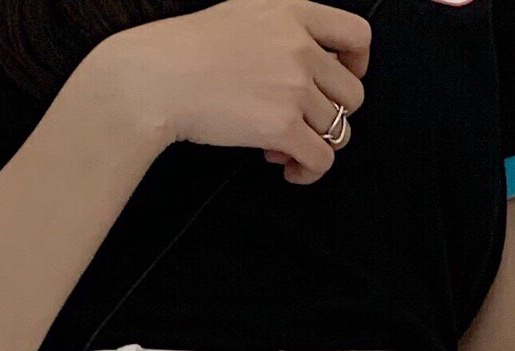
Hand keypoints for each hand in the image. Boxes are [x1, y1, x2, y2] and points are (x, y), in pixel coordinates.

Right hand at [99, 0, 370, 185]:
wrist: (156, 76)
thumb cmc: (189, 48)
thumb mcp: (243, 13)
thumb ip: (283, 29)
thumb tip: (315, 66)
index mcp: (292, 12)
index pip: (357, 34)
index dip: (358, 65)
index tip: (339, 81)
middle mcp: (300, 47)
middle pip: (353, 95)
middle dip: (333, 114)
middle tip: (299, 122)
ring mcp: (294, 87)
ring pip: (340, 131)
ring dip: (316, 144)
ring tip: (283, 145)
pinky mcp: (282, 126)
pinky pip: (322, 160)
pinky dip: (308, 171)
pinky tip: (286, 167)